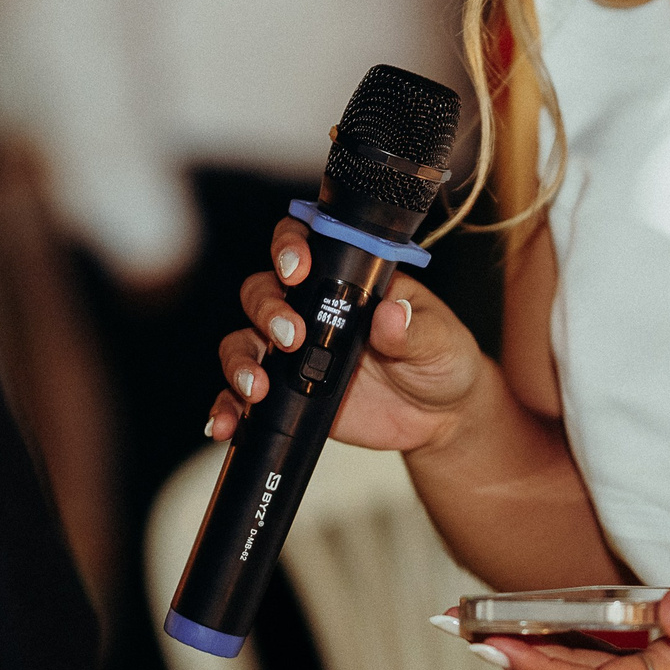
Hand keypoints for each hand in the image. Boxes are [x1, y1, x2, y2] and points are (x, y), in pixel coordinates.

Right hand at [204, 216, 488, 454]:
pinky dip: (228, 407)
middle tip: (292, 337)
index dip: (289, 247)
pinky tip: (226, 423)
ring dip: (240, 360)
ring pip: (243, 340)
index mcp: (348, 282)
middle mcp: (314, 310)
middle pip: (262, 291)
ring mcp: (295, 353)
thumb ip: (414, 329)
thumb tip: (391, 314)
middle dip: (267, 309)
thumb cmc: (442, 361)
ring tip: (257, 387)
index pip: (304, 247)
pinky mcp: (287, 394)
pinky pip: (244, 396)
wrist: (441, 419)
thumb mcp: (440, 341)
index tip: (296, 269)